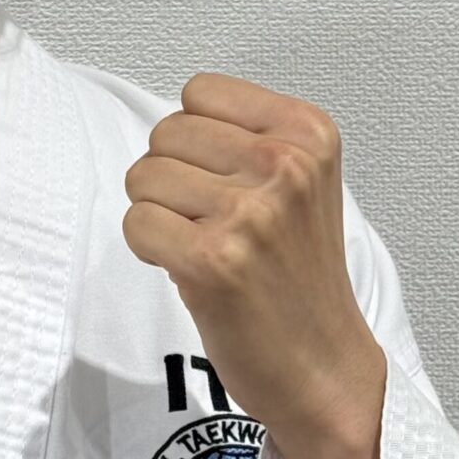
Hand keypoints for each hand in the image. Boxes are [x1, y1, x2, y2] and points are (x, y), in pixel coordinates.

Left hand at [121, 72, 383, 458]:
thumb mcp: (302, 182)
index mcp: (309, 132)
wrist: (323, 366)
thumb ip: (247, 137)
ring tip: (205, 247)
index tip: (226, 181)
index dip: (195, 140)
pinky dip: (149, 249)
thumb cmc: (299, 276)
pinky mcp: (213, 260)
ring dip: (159, 215)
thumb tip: (174, 118)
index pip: (200, 92)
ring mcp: (250, 212)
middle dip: (171, 177)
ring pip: (142, 177)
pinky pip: (135, 223)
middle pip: (165, 133)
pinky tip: (191, 270)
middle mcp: (285, 164)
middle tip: (210, 222)